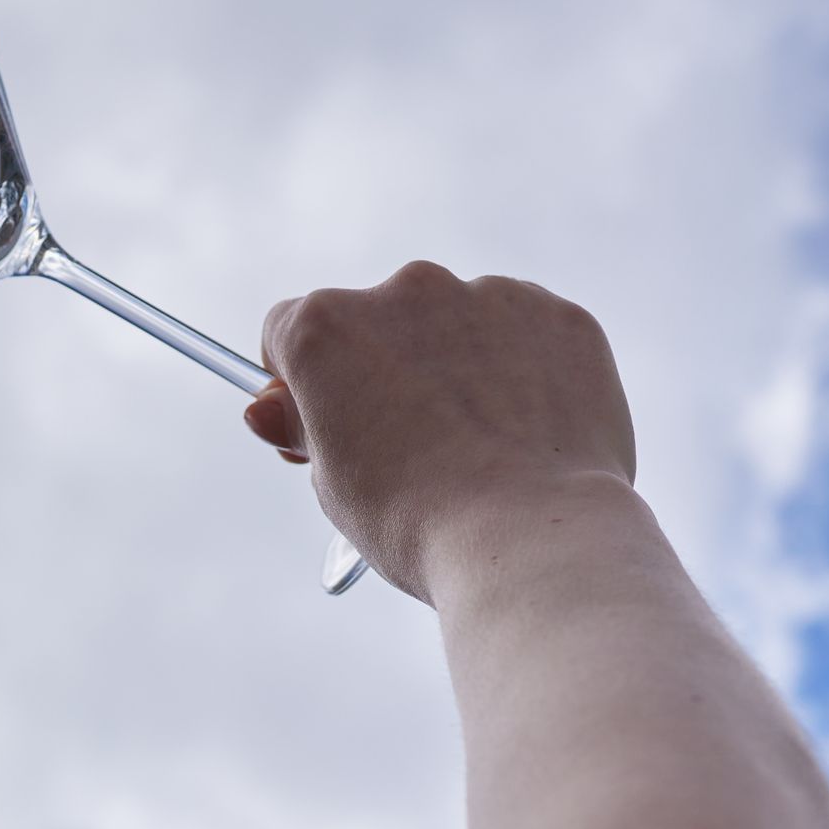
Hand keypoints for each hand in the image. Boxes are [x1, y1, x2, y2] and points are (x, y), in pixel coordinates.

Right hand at [247, 261, 636, 603]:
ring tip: (479, 451)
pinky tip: (527, 437)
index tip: (323, 423)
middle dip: (386, 370)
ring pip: (460, 325)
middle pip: (379, 323)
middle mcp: (406, 290)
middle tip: (410, 447)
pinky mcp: (559, 317)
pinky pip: (529, 337)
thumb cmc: (415, 522)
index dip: (300, 382)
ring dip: (459, 367)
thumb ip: (301, 428)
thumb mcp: (332, 482)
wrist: (529, 538)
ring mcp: (490, 296)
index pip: (290, 331)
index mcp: (329, 328)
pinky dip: (525, 374)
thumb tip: (268, 407)